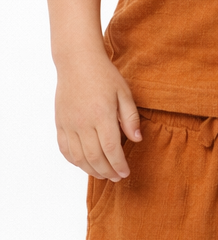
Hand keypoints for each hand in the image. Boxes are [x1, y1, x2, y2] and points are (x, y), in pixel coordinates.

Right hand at [55, 52, 141, 180]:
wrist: (77, 62)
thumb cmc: (104, 75)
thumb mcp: (124, 93)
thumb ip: (130, 117)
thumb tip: (137, 140)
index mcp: (102, 115)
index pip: (111, 149)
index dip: (119, 164)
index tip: (126, 172)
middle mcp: (83, 122)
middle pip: (94, 157)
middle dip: (107, 171)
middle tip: (117, 177)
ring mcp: (69, 124)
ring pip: (78, 157)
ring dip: (91, 170)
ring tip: (103, 174)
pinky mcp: (60, 123)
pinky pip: (64, 149)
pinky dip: (74, 161)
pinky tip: (84, 163)